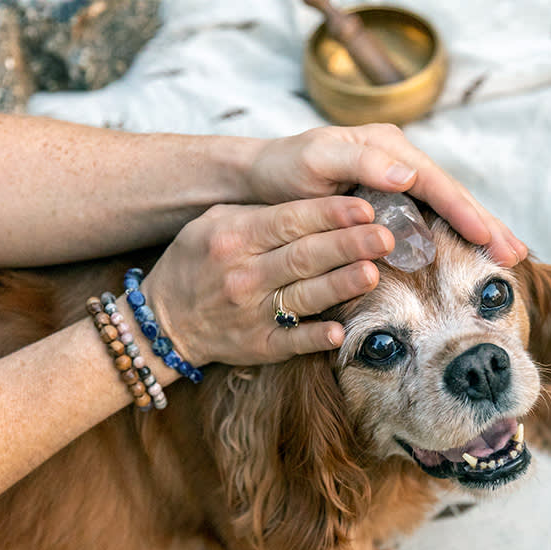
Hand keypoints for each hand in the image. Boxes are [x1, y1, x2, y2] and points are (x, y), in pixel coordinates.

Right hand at [141, 196, 390, 366]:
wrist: (164, 322)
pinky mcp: (258, 345)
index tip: (365, 207)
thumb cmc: (196, 263)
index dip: (330, 214)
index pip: (290, 221)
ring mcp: (252, 313)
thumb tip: (314, 203)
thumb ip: (258, 213)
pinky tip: (340, 330)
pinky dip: (315, 337)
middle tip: (386, 236)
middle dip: (349, 245)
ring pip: (304, 296)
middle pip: (305, 256)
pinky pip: (291, 341)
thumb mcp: (213, 224)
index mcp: (235, 237)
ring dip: (341, 285)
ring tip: (374, 272)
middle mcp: (244, 274)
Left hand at [247, 124, 528, 266]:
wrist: (258, 181)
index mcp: (386, 147)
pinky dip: (454, 237)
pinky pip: (430, 218)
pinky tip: (474, 255)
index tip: (488, 239)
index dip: (464, 212)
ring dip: (479, 233)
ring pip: (447, 208)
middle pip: (452, 194)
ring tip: (510, 257)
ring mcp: (397, 181)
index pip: (435, 182)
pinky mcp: (391, 201)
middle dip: (487, 224)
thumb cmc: (282, 171)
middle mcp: (399, 161)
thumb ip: (361, 165)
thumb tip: (411, 175)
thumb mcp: (315, 162)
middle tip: (517, 255)